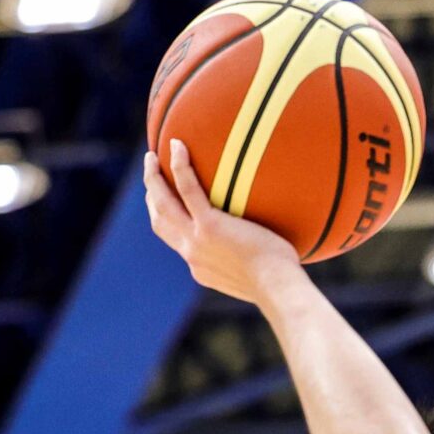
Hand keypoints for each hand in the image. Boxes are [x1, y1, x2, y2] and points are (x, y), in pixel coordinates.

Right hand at [143, 139, 304, 305]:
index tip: (169, 205)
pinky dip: (179, 166)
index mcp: (200, 266)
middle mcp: (191, 253)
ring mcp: (196, 239)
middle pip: (160, 220)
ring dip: (153, 178)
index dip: (168, 220)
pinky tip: (178, 145)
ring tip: (152, 156)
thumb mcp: (260, 276)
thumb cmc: (281, 283)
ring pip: (163, 203)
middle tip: (152, 174)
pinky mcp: (210, 225)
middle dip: (152, 195)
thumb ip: (255, 260)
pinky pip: (188, 189)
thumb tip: (273, 247)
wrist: (278, 288)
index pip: (177, 241)